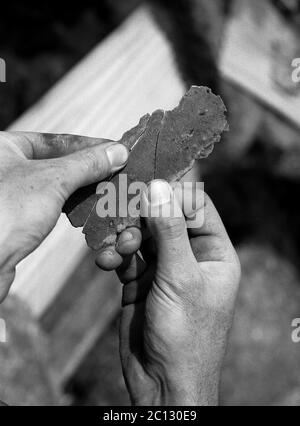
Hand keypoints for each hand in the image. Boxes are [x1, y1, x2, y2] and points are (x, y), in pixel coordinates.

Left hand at [0, 131, 127, 301]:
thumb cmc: (6, 213)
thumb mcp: (53, 180)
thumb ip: (86, 164)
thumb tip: (117, 152)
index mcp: (3, 146)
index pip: (55, 140)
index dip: (88, 145)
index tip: (114, 149)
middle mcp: (3, 166)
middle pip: (55, 162)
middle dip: (87, 168)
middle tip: (115, 171)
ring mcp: (8, 194)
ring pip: (53, 186)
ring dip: (80, 189)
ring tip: (106, 189)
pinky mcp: (13, 218)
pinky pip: (47, 205)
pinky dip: (67, 206)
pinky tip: (86, 209)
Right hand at [97, 180, 240, 405]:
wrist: (164, 384)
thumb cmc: (186, 334)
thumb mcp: (181, 278)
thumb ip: (169, 231)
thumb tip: (160, 186)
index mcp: (214, 252)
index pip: (195, 206)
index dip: (172, 194)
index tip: (145, 188)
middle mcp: (190, 256)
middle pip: (163, 217)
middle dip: (141, 218)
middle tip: (123, 222)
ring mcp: (164, 268)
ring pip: (141, 235)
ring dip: (124, 237)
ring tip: (116, 249)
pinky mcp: (140, 281)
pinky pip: (125, 256)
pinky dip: (114, 255)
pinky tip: (105, 261)